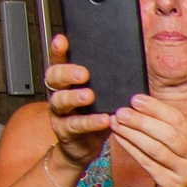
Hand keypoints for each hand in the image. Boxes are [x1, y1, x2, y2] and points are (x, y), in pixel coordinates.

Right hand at [42, 35, 113, 167]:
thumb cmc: (95, 114)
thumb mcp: (103, 94)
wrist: (83, 146)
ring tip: (89, 95)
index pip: (59, 60)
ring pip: (59, 101)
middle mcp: (59, 93)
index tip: (62, 40)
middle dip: (67, 73)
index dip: (58, 50)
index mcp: (68, 81)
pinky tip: (102, 119)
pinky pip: (74, 125)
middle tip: (83, 73)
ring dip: (74, 97)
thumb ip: (109, 79)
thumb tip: (132, 61)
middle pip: (54, 78)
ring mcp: (59, 113)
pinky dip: (89, 122)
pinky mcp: (64, 131)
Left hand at [107, 93, 186, 186]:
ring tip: (116, 123)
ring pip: (155, 149)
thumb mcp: (185, 143)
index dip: (155, 108)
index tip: (135, 100)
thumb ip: (169, 126)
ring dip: (132, 134)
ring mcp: (186, 173)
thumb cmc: (181, 162)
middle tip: (121, 112)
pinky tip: (119, 138)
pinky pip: (147, 163)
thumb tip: (139, 104)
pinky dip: (131, 149)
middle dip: (141, 121)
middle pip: (167, 134)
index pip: (178, 120)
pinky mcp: (171, 185)